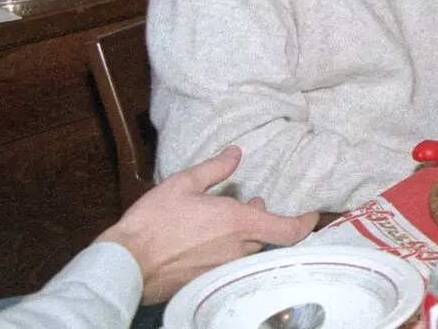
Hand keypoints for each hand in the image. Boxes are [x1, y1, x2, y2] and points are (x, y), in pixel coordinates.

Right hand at [98, 146, 316, 302]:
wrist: (127, 263)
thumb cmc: (154, 222)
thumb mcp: (184, 183)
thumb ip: (215, 168)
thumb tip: (235, 153)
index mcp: (238, 224)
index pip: (288, 230)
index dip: (305, 224)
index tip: (311, 216)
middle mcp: (237, 249)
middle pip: (265, 238)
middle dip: (264, 221)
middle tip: (254, 207)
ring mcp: (222, 269)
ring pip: (247, 251)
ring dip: (245, 235)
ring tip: (228, 220)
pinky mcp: (206, 282)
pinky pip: (228, 265)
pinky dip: (227, 250)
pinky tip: (209, 240)